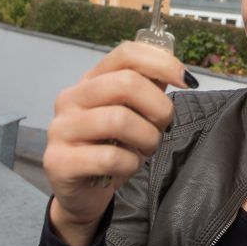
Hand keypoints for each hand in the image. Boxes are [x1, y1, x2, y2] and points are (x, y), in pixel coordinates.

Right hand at [43, 42, 195, 245]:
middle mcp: (71, 98)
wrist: (82, 191)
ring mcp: (61, 128)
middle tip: (163, 126)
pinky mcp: (59, 161)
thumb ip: (149, 89)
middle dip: (159, 107)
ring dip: (147, 138)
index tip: (187, 81)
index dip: (163, 62)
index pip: (126, 53)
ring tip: (146, 148)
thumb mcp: (133, 114)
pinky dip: (130, 164)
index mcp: (91, 79)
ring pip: (119, 120)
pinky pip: (109, 157)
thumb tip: (177, 71)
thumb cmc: (112, 147)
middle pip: (126, 83)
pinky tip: (126, 167)